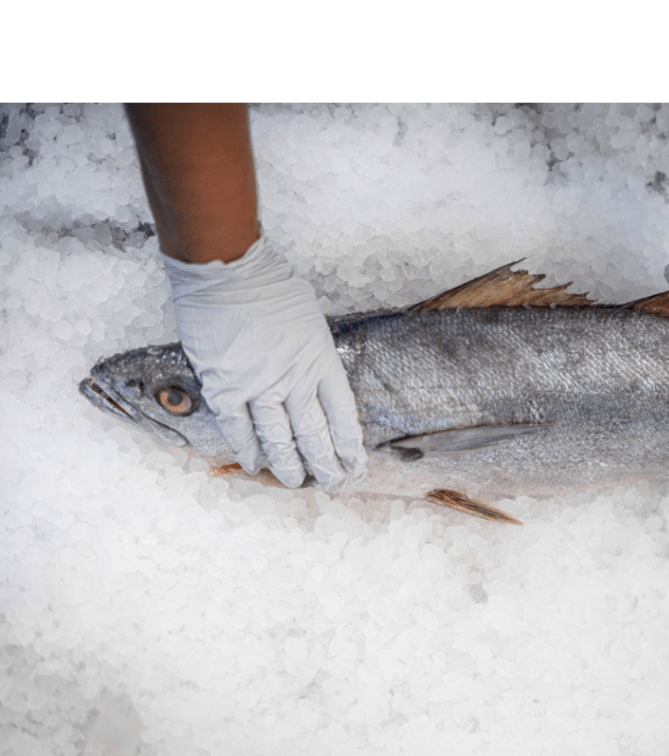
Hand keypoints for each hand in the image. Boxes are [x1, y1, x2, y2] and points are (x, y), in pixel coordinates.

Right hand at [164, 236, 365, 490]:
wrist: (226, 271)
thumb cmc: (270, 286)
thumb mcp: (312, 320)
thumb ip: (315, 354)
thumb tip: (318, 379)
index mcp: (321, 362)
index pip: (342, 416)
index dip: (350, 446)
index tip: (355, 464)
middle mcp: (294, 380)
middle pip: (315, 436)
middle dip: (327, 465)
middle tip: (334, 484)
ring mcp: (259, 387)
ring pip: (279, 440)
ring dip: (290, 466)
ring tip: (298, 483)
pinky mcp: (225, 388)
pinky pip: (238, 429)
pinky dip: (248, 450)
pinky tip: (256, 465)